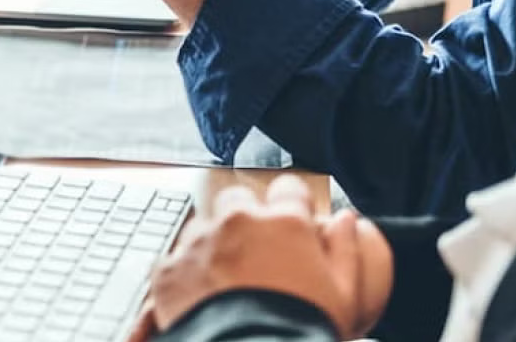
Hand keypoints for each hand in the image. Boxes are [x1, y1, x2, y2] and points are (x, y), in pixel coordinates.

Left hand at [128, 176, 391, 340]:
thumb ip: (345, 249)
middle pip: (237, 201)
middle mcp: (237, 222)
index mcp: (284, 222)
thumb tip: (347, 219)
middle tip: (255, 255)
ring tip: (225, 282)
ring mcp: (198, 243)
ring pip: (202, 228)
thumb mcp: (343, 295)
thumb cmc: (302, 332)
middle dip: (245, 219)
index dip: (291, 205)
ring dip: (213, 245)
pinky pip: (175, 260)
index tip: (292, 222)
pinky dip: (186, 275)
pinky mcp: (168, 269)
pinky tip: (200, 300)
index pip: (288, 188)